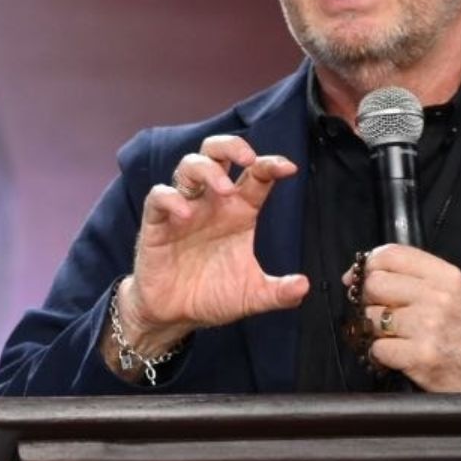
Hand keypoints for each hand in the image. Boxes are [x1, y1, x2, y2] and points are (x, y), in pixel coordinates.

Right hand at [112, 135, 307, 374]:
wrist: (174, 315)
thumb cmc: (213, 296)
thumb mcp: (252, 296)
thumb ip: (279, 292)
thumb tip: (303, 287)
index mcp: (238, 212)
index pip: (255, 176)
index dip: (270, 165)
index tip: (288, 168)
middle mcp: (211, 203)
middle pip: (216, 153)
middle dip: (232, 146)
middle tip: (248, 159)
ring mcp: (184, 209)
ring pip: (189, 165)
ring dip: (208, 169)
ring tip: (223, 189)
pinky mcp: (157, 223)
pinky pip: (159, 197)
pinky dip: (171, 198)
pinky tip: (185, 214)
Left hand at [348, 243, 460, 390]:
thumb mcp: (452, 292)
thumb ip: (414, 276)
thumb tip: (360, 272)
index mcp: (446, 276)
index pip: (391, 254)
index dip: (368, 265)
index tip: (360, 277)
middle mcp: (437, 297)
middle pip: (375, 284)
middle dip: (368, 299)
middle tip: (378, 311)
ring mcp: (428, 327)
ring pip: (371, 317)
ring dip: (374, 329)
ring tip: (395, 336)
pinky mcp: (420, 356)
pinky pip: (377, 348)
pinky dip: (381, 354)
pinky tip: (399, 354)